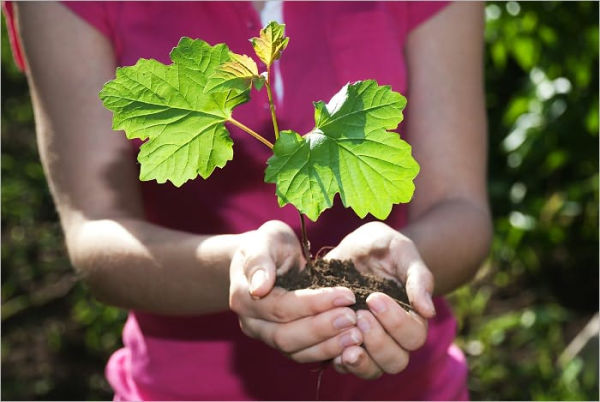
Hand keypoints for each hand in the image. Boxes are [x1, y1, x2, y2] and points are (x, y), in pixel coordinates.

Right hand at [229, 220, 361, 362]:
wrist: (269, 258)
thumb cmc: (270, 244)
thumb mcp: (267, 239)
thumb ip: (260, 260)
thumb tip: (259, 288)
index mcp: (243, 297)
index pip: (280, 308)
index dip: (314, 304)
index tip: (346, 295)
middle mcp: (252, 323)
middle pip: (286, 337)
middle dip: (322, 328)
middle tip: (353, 318)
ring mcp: (267, 337)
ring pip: (296, 352)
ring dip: (328, 345)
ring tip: (357, 335)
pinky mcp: (286, 344)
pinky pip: (305, 356)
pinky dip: (329, 352)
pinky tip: (352, 345)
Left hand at [325, 221, 434, 378]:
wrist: (349, 248)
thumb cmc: (381, 246)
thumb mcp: (400, 250)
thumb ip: (418, 277)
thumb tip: (429, 311)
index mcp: (411, 317)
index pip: (414, 337)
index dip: (396, 322)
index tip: (375, 297)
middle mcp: (392, 336)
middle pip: (396, 361)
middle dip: (378, 341)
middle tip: (359, 315)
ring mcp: (367, 343)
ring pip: (373, 370)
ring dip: (360, 359)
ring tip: (346, 341)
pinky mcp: (342, 344)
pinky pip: (344, 366)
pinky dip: (338, 360)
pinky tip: (330, 344)